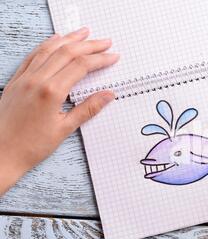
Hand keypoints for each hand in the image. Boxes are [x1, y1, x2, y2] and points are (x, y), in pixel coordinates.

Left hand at [0, 28, 119, 194]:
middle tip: (105, 41)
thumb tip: (107, 96)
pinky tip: (54, 40)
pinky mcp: (15, 81)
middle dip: (89, 45)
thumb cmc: (30, 146)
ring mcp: (24, 78)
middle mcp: (36, 80)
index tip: (112, 56)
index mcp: (50, 92)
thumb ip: (88, 109)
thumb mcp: (64, 129)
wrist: (1, 154)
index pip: (80, 66)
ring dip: (69, 39)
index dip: (99, 59)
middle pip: (67, 53)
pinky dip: (46, 45)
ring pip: (49, 49)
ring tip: (83, 33)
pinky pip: (32, 56)